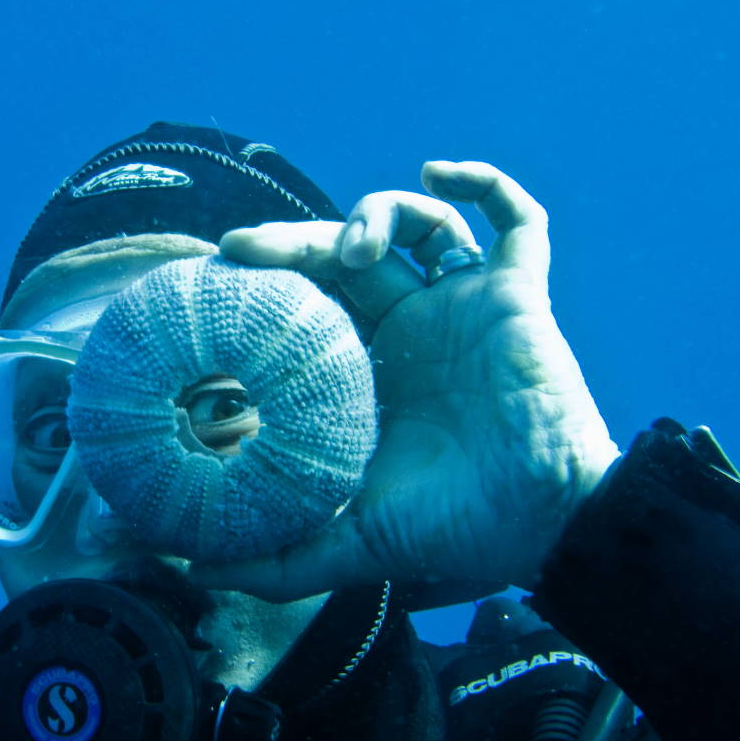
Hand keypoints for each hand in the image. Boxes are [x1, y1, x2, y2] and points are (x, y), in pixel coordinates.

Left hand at [192, 162, 619, 600]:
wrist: (544, 523)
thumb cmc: (456, 529)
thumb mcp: (351, 542)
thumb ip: (280, 559)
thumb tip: (195, 570)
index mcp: (370, 371)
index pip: (308, 305)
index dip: (266, 285)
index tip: (214, 280)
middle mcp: (413, 329)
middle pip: (344, 257)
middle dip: (292, 242)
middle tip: (239, 248)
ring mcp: (465, 305)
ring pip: (419, 226)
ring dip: (381, 214)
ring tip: (357, 249)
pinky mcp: (519, 293)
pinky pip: (516, 220)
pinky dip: (485, 183)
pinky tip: (440, 170)